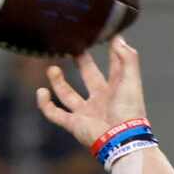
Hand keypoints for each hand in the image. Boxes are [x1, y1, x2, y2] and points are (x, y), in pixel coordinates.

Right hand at [33, 37, 147, 148]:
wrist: (120, 138)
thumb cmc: (129, 110)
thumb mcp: (131, 79)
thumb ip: (127, 58)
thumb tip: (117, 38)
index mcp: (117, 88)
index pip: (115, 65)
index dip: (113, 51)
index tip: (108, 34)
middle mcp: (101, 99)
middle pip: (89, 76)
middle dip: (82, 62)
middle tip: (75, 47)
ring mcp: (86, 112)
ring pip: (68, 94)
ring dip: (58, 81)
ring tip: (52, 68)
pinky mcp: (74, 124)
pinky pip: (54, 114)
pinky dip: (45, 104)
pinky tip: (42, 91)